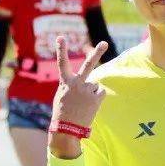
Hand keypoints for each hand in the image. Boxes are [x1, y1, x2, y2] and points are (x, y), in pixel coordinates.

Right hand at [50, 38, 107, 157]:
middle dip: (97, 53)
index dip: (61, 49)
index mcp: (65, 83)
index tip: (60, 37)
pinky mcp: (95, 98)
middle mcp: (77, 83)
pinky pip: (100, 93)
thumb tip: (86, 82)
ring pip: (94, 85)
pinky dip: (97, 98)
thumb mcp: (62, 96)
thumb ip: (71, 86)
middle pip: (88, 65)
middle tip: (104, 43)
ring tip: (83, 103)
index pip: (62, 63)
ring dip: (91, 93)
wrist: (67, 128)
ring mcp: (87, 90)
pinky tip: (90, 105)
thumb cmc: (62, 112)